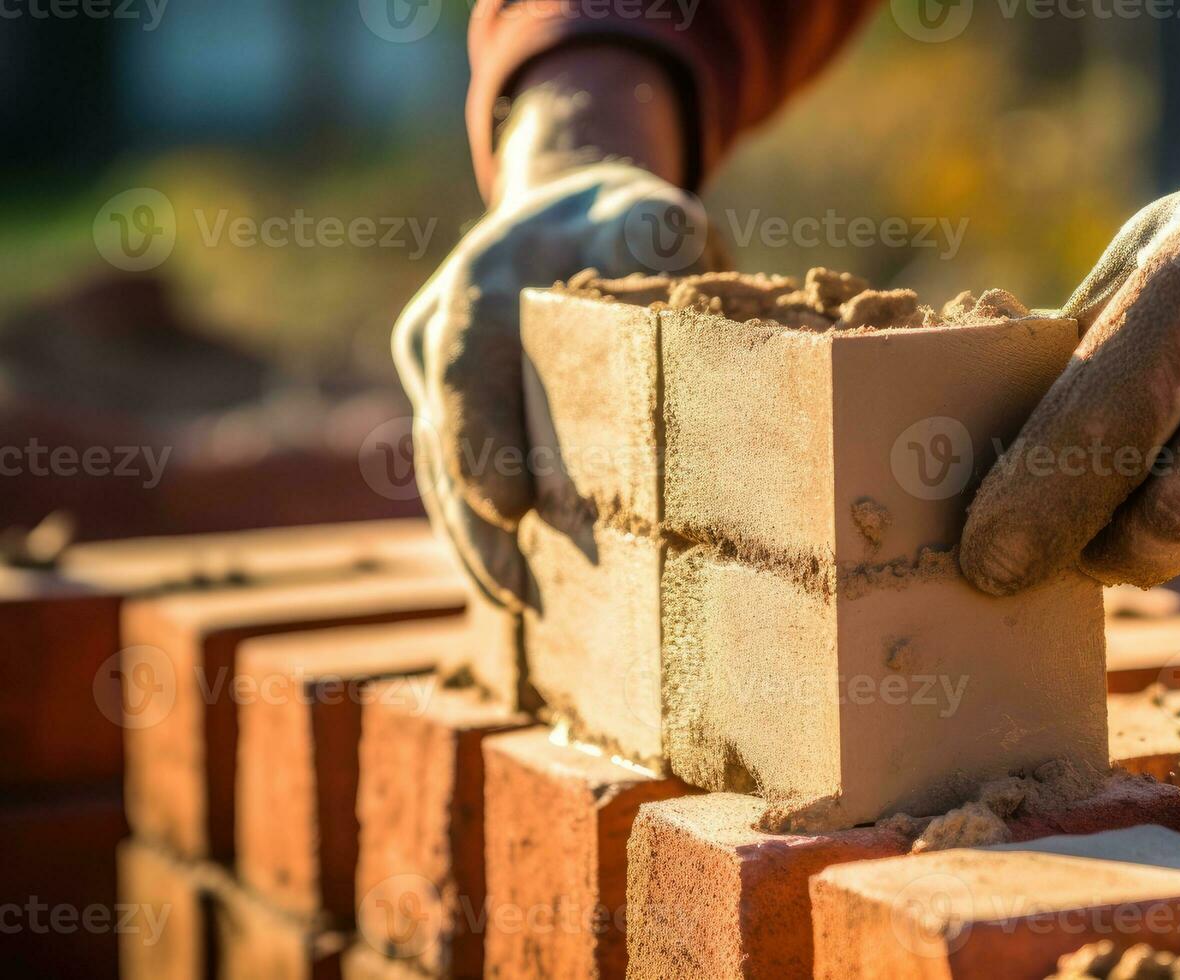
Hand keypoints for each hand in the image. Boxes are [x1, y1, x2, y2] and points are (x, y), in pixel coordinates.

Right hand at [392, 50, 710, 607]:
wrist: (574, 215)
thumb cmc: (624, 223)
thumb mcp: (650, 215)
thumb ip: (658, 237)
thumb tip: (680, 273)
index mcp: (481, 283)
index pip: (466, 366)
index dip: (481, 440)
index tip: (508, 510)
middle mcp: (440, 333)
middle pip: (444, 439)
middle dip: (474, 523)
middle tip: (518, 595)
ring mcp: (436, 379)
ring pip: (440, 473)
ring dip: (473, 545)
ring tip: (518, 607)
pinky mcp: (451, 414)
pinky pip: (454, 481)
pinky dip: (479, 535)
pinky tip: (513, 589)